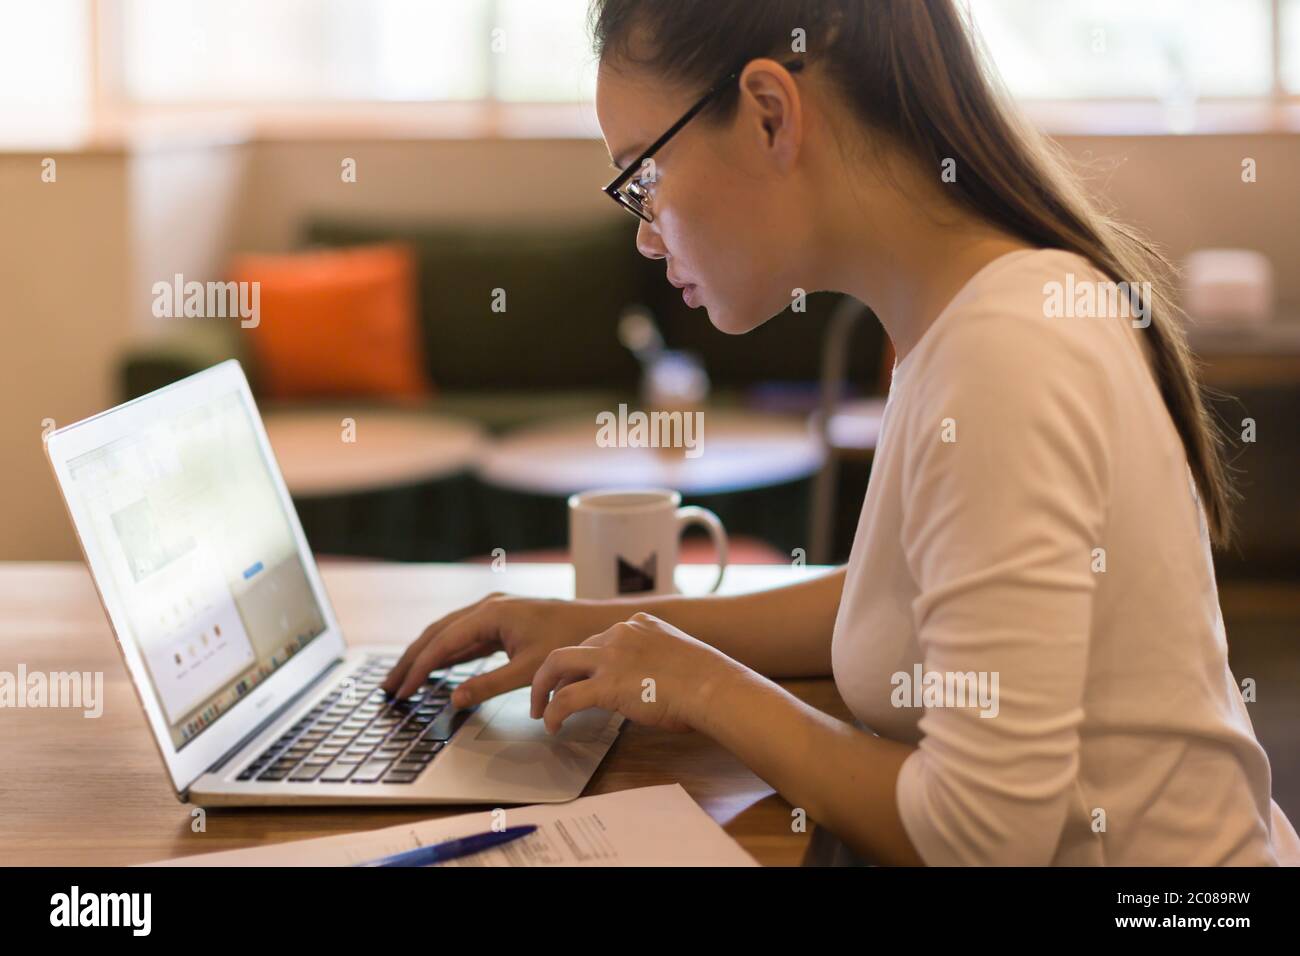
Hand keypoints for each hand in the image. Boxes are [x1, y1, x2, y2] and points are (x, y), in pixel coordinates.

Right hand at [381, 592, 607, 704]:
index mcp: (491, 613)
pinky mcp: (501, 621)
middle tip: (389, 688)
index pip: (443, 642)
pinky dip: (446, 653)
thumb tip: (454, 700)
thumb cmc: (568, 641)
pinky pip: (464, 637)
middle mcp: (488, 606)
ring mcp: (494, 611)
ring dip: (425, 656)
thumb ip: (488, 685)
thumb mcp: (528, 669)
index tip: (402, 690)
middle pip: (437, 633)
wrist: (598, 624)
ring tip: (403, 680)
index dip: (420, 668)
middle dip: (411, 661)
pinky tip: (434, 670)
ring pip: (448, 633)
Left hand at [530, 611, 740, 734]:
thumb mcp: (677, 656)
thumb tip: (649, 685)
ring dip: (542, 686)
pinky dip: (554, 712)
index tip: (581, 678)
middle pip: (573, 648)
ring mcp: (611, 656)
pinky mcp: (607, 684)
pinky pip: (567, 698)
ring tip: (539, 708)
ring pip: (557, 663)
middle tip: (547, 692)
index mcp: (639, 624)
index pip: (599, 639)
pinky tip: (553, 726)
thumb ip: (655, 661)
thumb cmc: (707, 680)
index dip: (586, 661)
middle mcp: (620, 634)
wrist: (712, 686)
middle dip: (555, 671)